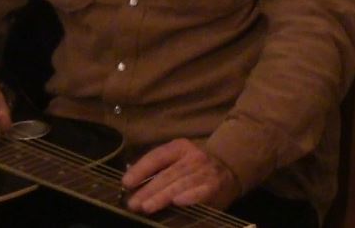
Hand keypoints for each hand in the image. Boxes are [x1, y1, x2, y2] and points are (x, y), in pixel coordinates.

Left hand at [122, 138, 240, 213]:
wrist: (228, 170)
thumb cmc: (193, 168)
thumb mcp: (177, 160)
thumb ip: (157, 169)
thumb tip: (130, 184)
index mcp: (180, 147)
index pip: (158, 156)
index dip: (142, 169)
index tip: (126, 183)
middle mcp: (194, 156)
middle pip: (168, 173)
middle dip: (149, 189)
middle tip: (133, 203)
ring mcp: (205, 171)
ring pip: (181, 183)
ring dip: (163, 195)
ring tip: (147, 207)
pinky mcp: (215, 185)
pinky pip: (201, 191)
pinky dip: (190, 196)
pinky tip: (178, 202)